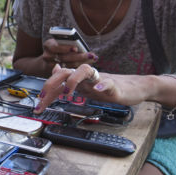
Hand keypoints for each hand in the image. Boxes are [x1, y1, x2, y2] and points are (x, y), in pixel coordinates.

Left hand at [34, 64, 149, 112]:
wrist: (137, 87)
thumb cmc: (111, 87)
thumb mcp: (87, 86)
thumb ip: (71, 80)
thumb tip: (55, 70)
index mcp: (80, 80)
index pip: (59, 80)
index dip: (46, 90)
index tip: (38, 104)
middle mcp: (87, 77)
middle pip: (66, 72)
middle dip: (52, 83)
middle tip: (43, 97)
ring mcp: (100, 80)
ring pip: (84, 71)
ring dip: (72, 81)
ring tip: (66, 94)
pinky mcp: (115, 86)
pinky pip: (107, 82)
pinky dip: (101, 85)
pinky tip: (96, 90)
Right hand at [42, 38, 98, 68]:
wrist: (50, 61)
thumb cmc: (61, 49)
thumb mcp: (62, 43)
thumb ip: (70, 43)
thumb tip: (82, 47)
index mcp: (49, 45)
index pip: (54, 46)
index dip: (65, 48)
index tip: (76, 49)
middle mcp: (47, 55)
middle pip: (63, 58)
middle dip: (79, 56)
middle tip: (91, 55)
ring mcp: (50, 66)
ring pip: (67, 66)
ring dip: (81, 62)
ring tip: (93, 59)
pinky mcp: (55, 73)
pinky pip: (68, 72)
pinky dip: (78, 68)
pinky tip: (88, 66)